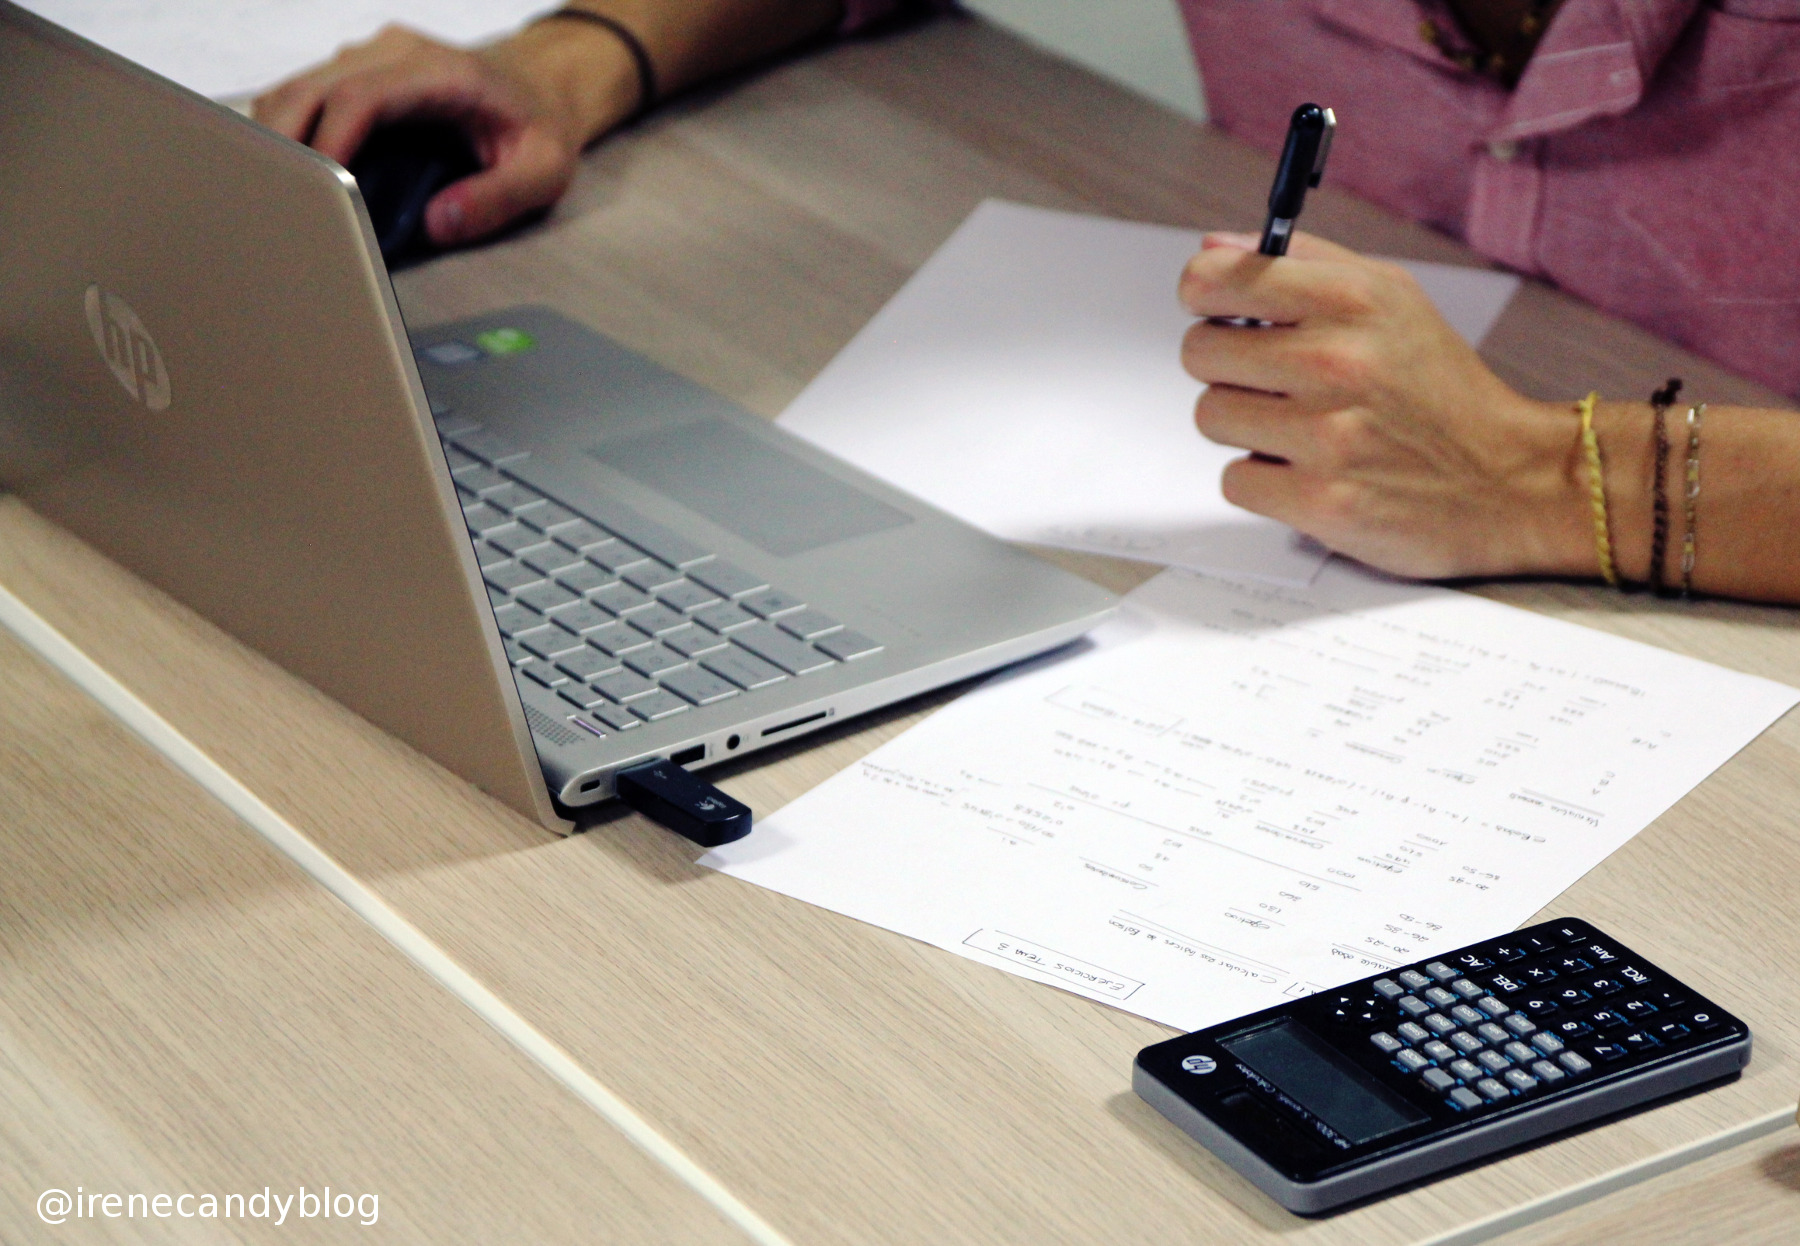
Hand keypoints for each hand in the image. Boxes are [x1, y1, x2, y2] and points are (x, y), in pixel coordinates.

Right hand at [253, 23, 636, 246]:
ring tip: (278, 196)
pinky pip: (307, 95)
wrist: (543, 84)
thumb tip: (437, 224)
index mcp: (442, 72)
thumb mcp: (543, 171)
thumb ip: (497, 199)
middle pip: (312, 87)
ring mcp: (372, 55)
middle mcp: (397, 52)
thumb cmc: (541, 126)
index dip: (329, 144)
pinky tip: (293, 175)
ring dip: (278, 138)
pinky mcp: (359, 70)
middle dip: (284, 144)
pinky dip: (290, 131)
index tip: (315, 194)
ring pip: (299, 88)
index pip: (362, 98)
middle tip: (277, 206)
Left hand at [1179, 232, 1602, 579]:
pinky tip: (1309, 470)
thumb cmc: (1441, 389)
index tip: (1219, 312)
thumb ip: (1300, 262)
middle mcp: (1335, 362)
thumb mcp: (1391, 297)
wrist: (1511, 481)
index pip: (1212, 280)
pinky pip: (1234, 479)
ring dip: (1246, 426)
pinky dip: (1264, 480)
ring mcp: (1325, 435)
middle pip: (1199, 352)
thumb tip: (1213, 250)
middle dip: (1228, 367)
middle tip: (1275, 380)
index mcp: (1349, 300)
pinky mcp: (1319, 502)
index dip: (1204, 297)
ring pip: (1211, 416)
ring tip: (1301, 427)